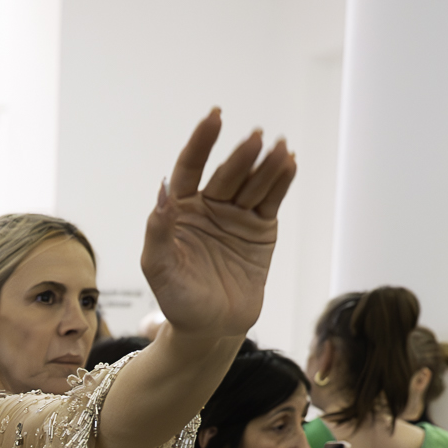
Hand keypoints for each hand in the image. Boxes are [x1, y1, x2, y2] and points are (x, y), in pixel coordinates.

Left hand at [141, 109, 297, 339]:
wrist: (211, 329)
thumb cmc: (178, 300)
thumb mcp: (158, 268)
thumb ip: (158, 230)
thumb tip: (162, 191)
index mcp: (180, 210)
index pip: (190, 167)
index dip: (201, 142)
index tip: (214, 117)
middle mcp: (209, 206)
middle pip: (227, 174)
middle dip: (241, 156)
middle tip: (257, 139)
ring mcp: (236, 215)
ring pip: (253, 183)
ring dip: (267, 164)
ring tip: (281, 148)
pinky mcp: (261, 229)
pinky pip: (271, 200)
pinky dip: (281, 181)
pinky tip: (289, 162)